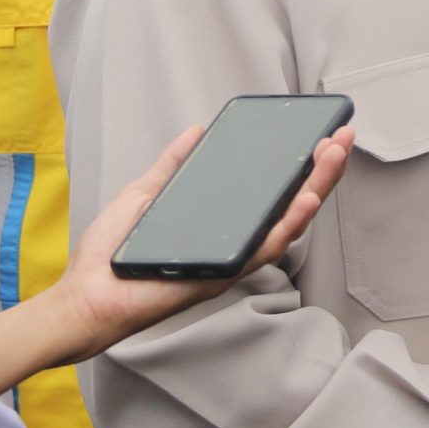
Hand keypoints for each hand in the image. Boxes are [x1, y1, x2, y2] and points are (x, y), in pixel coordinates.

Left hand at [49, 124, 353, 357]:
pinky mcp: (222, 277)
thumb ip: (172, 167)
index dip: (298, 166)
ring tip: (335, 157)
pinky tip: (304, 201)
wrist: (86, 295)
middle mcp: (233, 244)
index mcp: (220, 225)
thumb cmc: (113, 255)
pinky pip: (261, 252)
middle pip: (288, 207)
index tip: (319, 134)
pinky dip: (287, 226)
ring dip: (316, 191)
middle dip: (321, 173)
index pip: (269, 194)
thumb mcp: (144, 195)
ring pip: (287, 227)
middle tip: (342, 137)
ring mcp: (231, 262)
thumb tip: (196, 131)